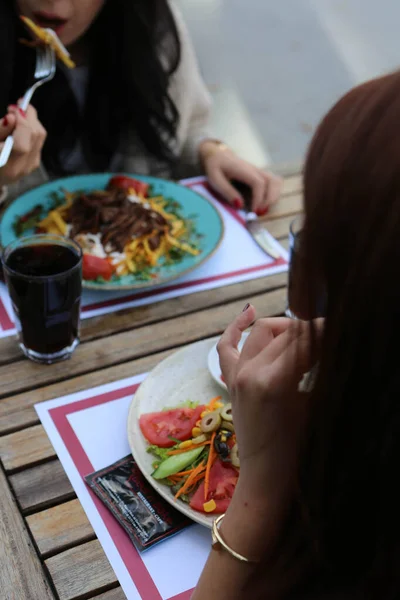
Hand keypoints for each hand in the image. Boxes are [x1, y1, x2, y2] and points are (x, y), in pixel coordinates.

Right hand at [0, 104, 46, 186]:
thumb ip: (0, 130)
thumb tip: (12, 117)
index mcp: (9, 164)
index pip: (23, 139)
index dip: (21, 119)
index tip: (13, 107)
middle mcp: (23, 167)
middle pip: (36, 135)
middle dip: (28, 116)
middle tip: (16, 106)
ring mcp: (31, 166)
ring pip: (40, 136)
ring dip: (31, 121)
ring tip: (17, 114)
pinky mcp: (34, 162)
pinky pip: (38, 141)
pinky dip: (31, 129)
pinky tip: (20, 126)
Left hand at [199, 141, 281, 214]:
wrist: (218, 155)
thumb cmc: (215, 167)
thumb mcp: (215, 179)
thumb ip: (227, 191)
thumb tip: (240, 205)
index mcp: (243, 169)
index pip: (258, 183)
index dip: (259, 198)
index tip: (254, 212)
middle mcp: (255, 170)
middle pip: (273, 181)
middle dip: (270, 199)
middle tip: (260, 213)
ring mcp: (260, 172)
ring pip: (277, 182)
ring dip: (274, 197)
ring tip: (263, 209)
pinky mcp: (261, 176)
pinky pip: (274, 183)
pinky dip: (274, 194)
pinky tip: (264, 203)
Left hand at [217, 306, 321, 501]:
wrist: (267, 476)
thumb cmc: (299, 448)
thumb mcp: (315, 406)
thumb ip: (319, 372)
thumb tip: (331, 344)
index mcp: (273, 381)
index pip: (303, 340)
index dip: (325, 331)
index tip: (342, 327)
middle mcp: (250, 372)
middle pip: (285, 333)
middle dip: (310, 331)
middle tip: (330, 336)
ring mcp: (236, 375)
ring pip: (261, 332)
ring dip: (284, 329)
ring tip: (305, 337)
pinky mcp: (230, 380)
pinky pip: (227, 346)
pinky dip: (236, 328)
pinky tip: (249, 313)